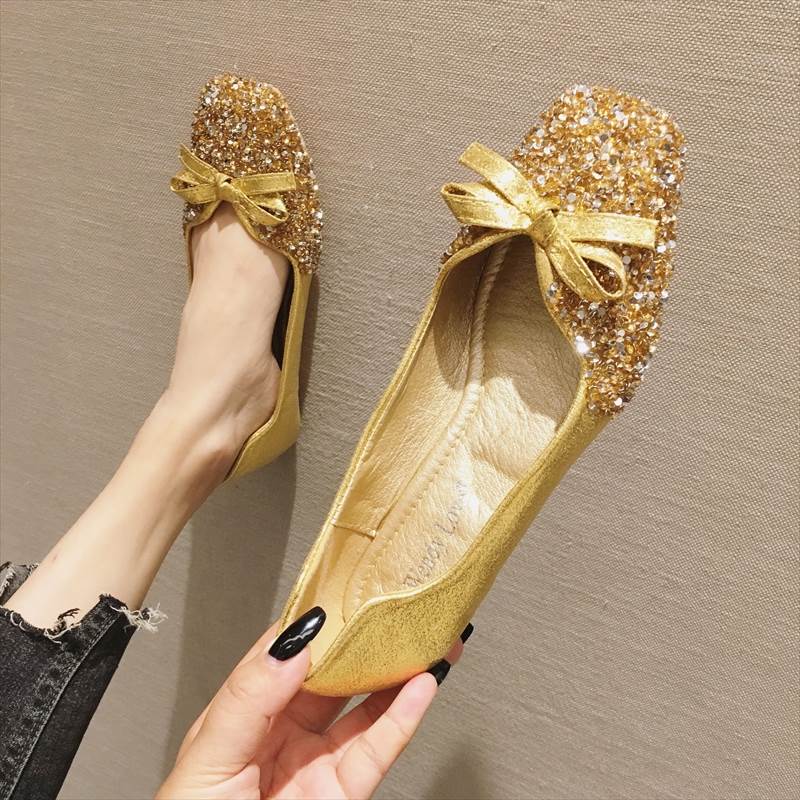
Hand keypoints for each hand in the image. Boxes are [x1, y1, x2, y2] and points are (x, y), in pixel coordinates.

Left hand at [157, 611, 466, 799]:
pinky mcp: (342, 794)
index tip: (343, 591)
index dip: (315, 620)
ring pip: (364, 707)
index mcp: (246, 712)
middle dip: (366, 641)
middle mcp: (284, 732)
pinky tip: (421, 686)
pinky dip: (405, 717)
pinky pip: (379, 749)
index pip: (285, 652)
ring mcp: (316, 763)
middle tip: (395, 609)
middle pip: (334, 675)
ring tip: (423, 639)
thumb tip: (291, 644)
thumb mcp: (209, 754)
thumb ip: (249, 697)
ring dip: (397, 673)